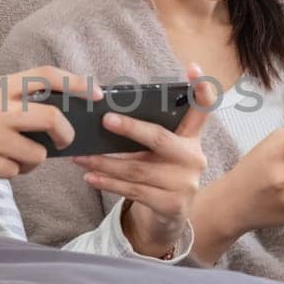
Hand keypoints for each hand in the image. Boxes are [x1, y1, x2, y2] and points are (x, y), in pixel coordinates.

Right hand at [0, 65, 100, 179]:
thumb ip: (22, 96)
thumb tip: (68, 108)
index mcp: (2, 86)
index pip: (45, 75)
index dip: (75, 83)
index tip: (97, 94)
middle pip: (52, 119)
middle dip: (65, 134)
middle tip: (64, 140)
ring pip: (37, 153)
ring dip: (33, 158)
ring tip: (17, 153)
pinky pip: (16, 171)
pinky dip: (14, 170)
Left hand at [70, 63, 216, 259]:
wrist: (169, 217)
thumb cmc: (158, 172)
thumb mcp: (159, 152)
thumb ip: (147, 132)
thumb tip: (106, 114)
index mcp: (192, 138)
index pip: (203, 108)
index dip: (200, 88)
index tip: (192, 66)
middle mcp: (193, 158)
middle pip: (160, 139)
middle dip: (131, 129)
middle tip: (106, 120)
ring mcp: (185, 184)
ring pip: (138, 168)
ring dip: (105, 162)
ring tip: (81, 156)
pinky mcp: (172, 205)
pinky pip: (134, 191)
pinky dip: (109, 183)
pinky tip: (90, 176)